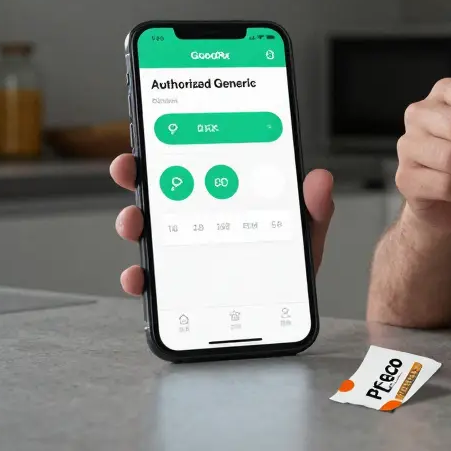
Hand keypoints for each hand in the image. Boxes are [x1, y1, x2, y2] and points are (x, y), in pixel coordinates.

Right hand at [109, 154, 335, 294]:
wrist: (284, 317)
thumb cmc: (290, 268)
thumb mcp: (306, 234)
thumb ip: (313, 208)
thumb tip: (320, 178)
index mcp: (228, 200)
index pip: (197, 165)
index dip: (173, 146)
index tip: (157, 133)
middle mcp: (199, 222)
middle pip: (160, 191)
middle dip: (137, 174)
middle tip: (129, 167)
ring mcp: (184, 254)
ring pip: (148, 232)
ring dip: (133, 222)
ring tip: (135, 222)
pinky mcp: (177, 289)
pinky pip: (151, 281)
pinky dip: (140, 278)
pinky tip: (139, 276)